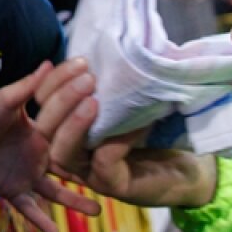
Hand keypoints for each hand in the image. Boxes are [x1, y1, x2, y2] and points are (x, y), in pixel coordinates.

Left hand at [0, 60, 99, 231]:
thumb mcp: (6, 100)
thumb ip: (27, 85)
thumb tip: (49, 62)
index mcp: (42, 132)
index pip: (68, 128)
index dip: (84, 120)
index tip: (106, 115)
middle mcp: (41, 154)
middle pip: (71, 165)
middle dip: (91, 169)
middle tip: (115, 171)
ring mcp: (29, 174)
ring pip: (57, 191)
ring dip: (76, 201)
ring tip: (98, 212)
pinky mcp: (14, 190)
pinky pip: (29, 208)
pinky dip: (40, 220)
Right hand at [37, 61, 218, 208]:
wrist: (188, 170)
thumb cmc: (156, 131)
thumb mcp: (127, 101)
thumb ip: (109, 84)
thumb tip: (105, 45)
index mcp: (69, 128)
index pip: (42, 104)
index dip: (52, 81)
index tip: (80, 60)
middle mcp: (73, 152)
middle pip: (44, 129)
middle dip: (60, 100)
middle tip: (88, 78)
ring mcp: (90, 172)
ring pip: (62, 152)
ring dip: (74, 124)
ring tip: (94, 100)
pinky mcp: (114, 186)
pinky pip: (104, 161)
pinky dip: (117, 140)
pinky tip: (137, 124)